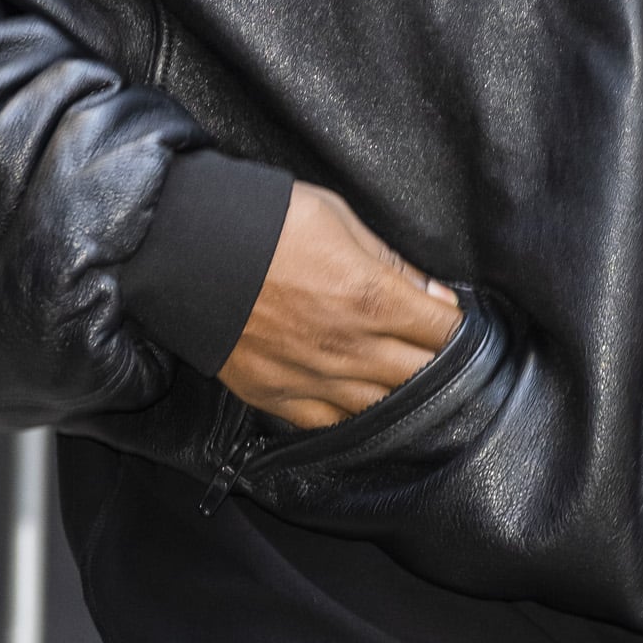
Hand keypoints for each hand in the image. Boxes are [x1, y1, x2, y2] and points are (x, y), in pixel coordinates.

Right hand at [218, 182, 460, 430]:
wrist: (185, 250)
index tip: (453, 320)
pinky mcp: (277, 396)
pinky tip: (356, 399)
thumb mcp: (338, 218)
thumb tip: (433, 294)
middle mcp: (349, 348)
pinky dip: (351, 415)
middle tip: (434, 351)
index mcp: (372, 299)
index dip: (457, 326)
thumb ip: (390, 261)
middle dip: (438, 363)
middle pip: (422, 376)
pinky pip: (330, 424)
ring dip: (400, 394)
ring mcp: (313, 379)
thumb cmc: (264, 223)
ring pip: (382, 408)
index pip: (444, 331)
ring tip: (400, 378)